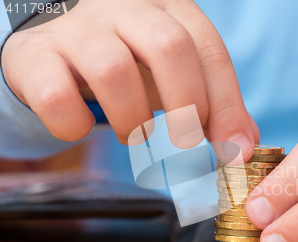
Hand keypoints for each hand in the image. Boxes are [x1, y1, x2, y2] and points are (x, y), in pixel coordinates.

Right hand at [2, 0, 258, 153]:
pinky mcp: (34, 54)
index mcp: (168, 9)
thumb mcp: (176, 74)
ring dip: (132, 121)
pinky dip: (74, 124)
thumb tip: (243, 147)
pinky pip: (55, 94)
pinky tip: (79, 127)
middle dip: (186, 107)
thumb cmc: (130, 63)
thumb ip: (214, 105)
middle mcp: (124, 8)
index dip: (227, 105)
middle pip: (169, 47)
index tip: (234, 152)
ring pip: (113, 70)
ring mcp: (76, 27)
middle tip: (186, 146)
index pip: (209, 49)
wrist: (58, 46)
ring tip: (133, 135)